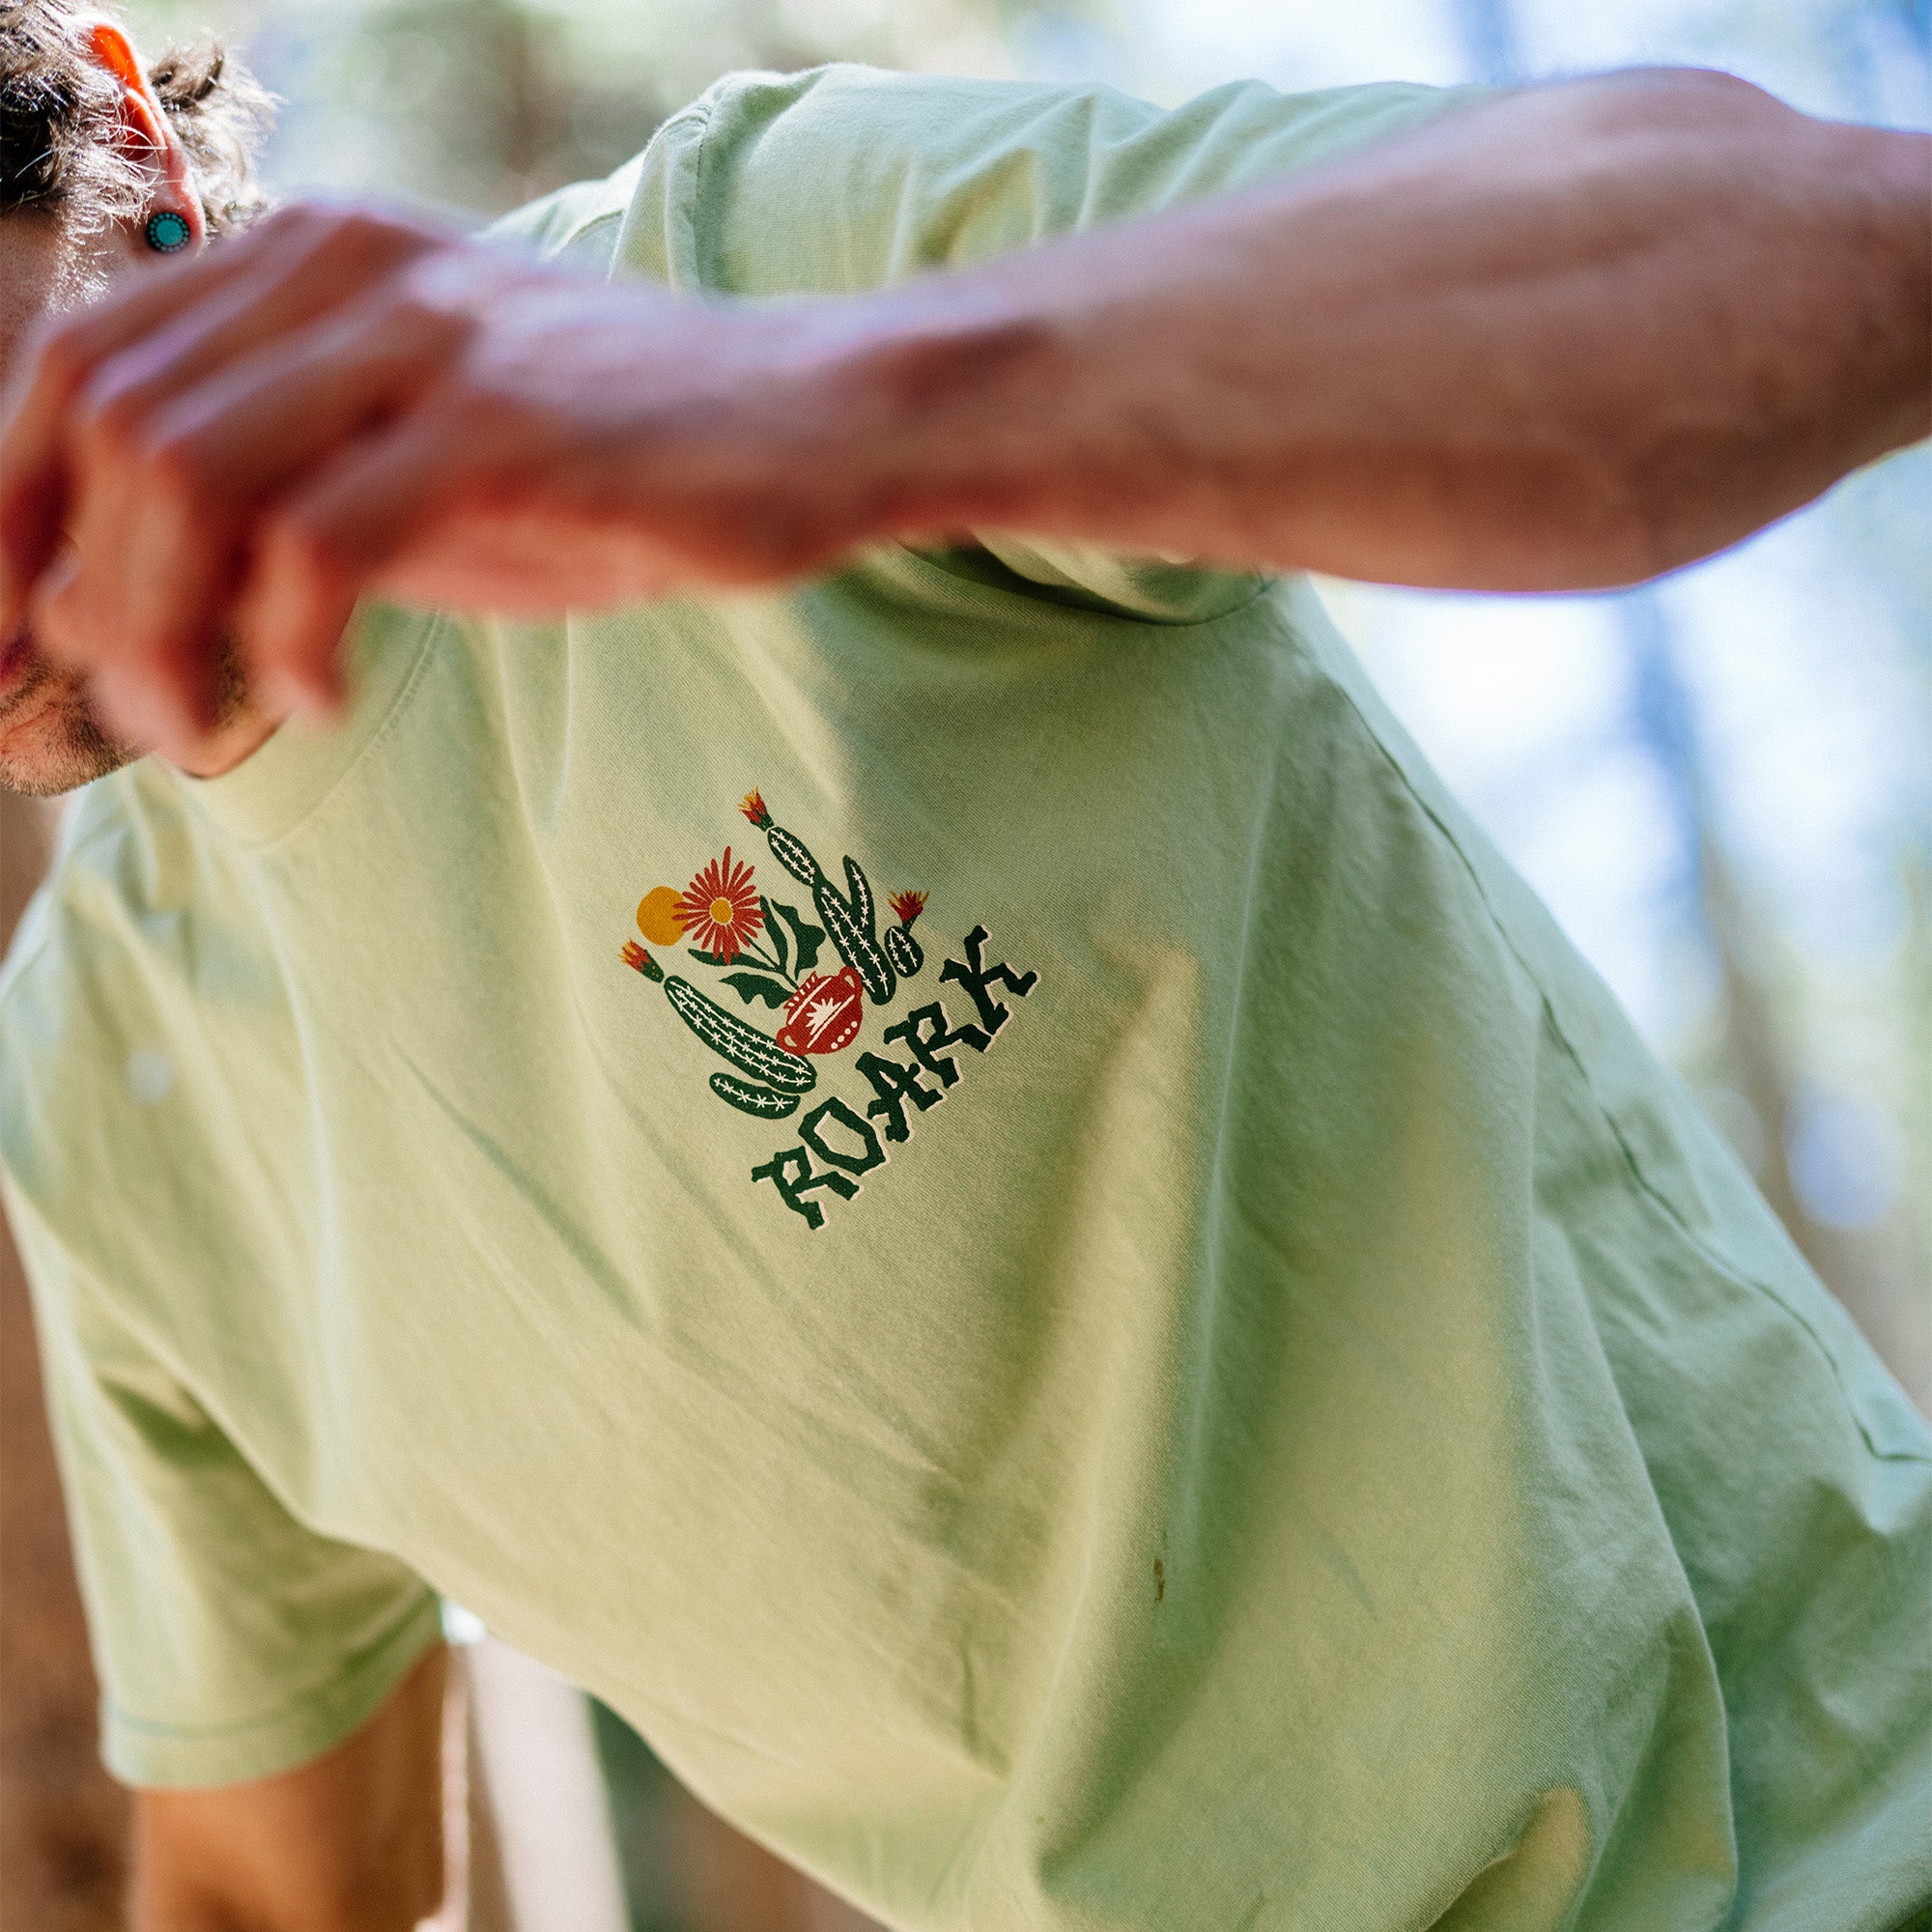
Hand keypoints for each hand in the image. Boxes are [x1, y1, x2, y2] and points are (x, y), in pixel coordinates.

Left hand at [0, 203, 880, 762]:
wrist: (818, 423)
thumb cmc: (622, 460)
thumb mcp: (427, 461)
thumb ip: (288, 498)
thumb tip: (120, 606)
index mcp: (310, 262)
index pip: (85, 361)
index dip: (11, 506)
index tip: (12, 636)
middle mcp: (346, 271)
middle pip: (114, 419)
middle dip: (78, 591)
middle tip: (132, 717)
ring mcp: (427, 338)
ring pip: (192, 472)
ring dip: (160, 630)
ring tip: (199, 728)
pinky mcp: (505, 423)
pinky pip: (323, 541)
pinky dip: (289, 644)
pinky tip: (320, 706)